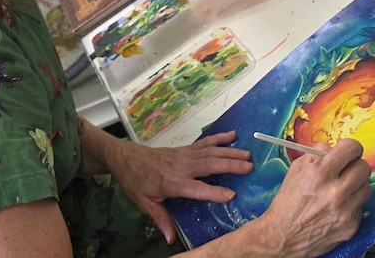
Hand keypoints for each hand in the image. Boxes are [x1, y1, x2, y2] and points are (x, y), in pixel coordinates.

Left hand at [106, 130, 252, 242]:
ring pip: (211, 152)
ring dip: (230, 152)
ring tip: (247, 154)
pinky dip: (219, 138)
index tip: (231, 195)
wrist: (126, 158)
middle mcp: (182, 167)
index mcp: (173, 182)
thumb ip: (160, 219)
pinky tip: (232, 135)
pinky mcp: (185, 149)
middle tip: (249, 167)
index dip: (213, 192)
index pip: (197, 188)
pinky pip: (205, 143)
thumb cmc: (136, 181)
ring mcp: (185, 155)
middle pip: (209, 165)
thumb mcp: (144, 203)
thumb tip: (171, 239)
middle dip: (230, 165)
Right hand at [256, 138, 371, 257]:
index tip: (347, 152)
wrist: (283, 237)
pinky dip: (351, 204)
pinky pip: (360, 207)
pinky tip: (337, 207)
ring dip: (356, 185)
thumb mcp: (295, 169)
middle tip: (346, 170)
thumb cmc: (287, 201)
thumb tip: (333, 149)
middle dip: (355, 166)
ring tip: (342, 190)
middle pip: (364, 167)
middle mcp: (336, 191)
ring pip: (367, 187)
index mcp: (320, 173)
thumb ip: (316, 154)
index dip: (350, 148)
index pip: (352, 148)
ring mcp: (345, 211)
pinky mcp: (351, 226)